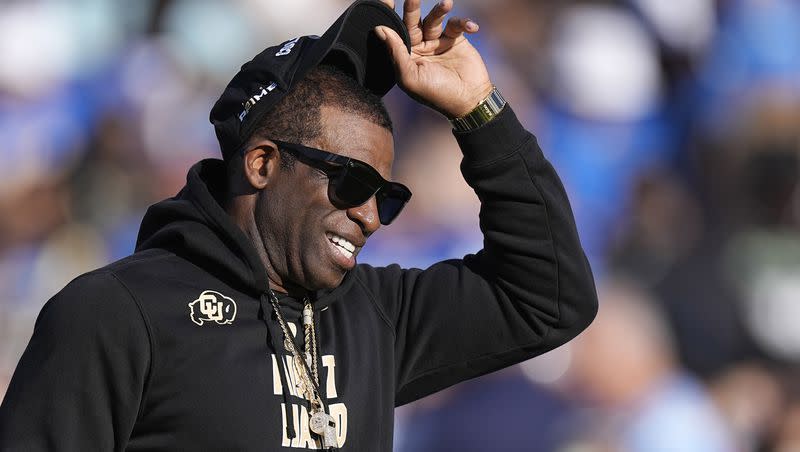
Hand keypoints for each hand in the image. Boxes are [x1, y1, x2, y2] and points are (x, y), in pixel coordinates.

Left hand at [376, 0, 492, 117]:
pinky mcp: (456, 40)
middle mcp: (419, 47)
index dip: (389, 16)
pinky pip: (456, 25)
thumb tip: (379, 29)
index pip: (394, 32)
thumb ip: (396, 53)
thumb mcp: (410, 77)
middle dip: (412, 7)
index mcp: (405, 56)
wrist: (469, 100)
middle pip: (412, 21)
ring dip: (440, 10)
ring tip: (447, 3)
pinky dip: (463, 23)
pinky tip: (471, 27)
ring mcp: (437, 42)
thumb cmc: (436, 93)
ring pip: (434, 19)